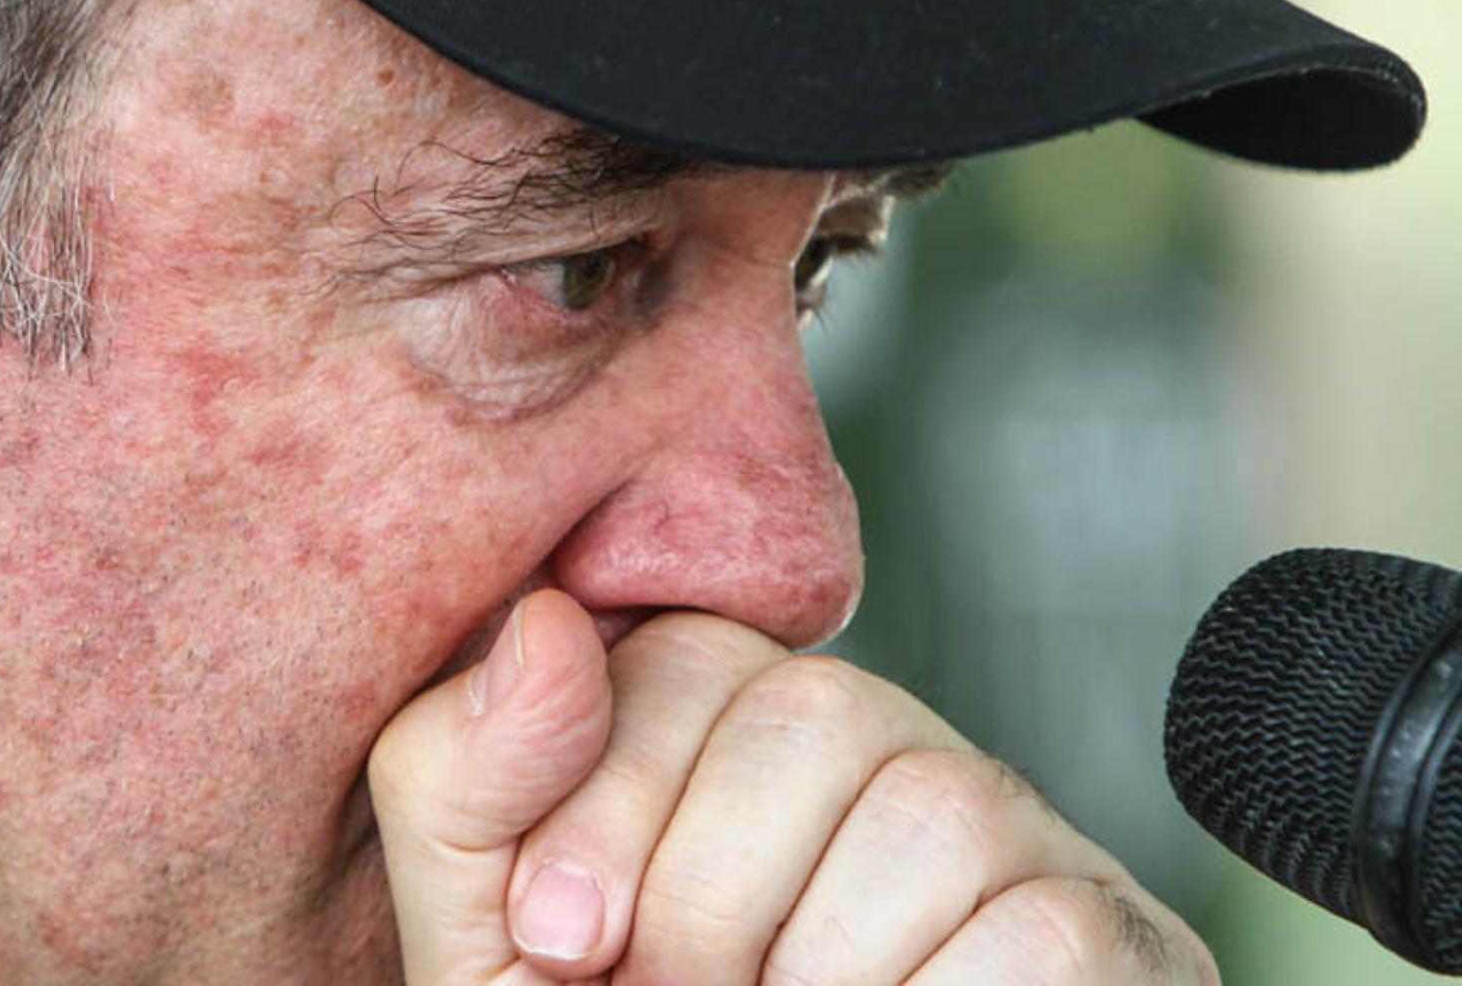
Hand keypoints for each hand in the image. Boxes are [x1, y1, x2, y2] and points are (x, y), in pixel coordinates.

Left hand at [369, 589, 1216, 983]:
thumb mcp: (490, 942)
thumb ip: (465, 781)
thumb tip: (548, 624)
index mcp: (720, 725)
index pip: (682, 657)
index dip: (609, 803)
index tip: (563, 942)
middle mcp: (870, 746)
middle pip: (810, 713)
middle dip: (709, 896)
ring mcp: (1001, 832)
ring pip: (934, 811)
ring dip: (822, 972)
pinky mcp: (1109, 931)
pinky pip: (1040, 931)